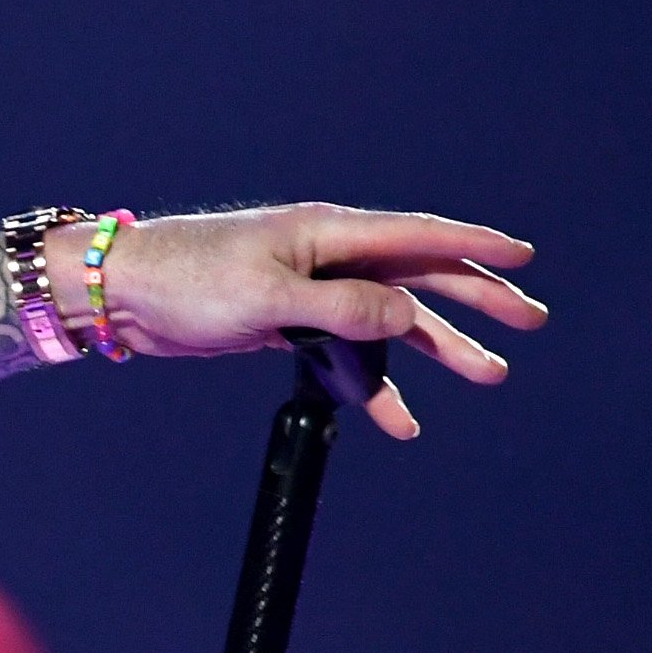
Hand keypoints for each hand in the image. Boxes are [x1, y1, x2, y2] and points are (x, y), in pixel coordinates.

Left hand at [74, 204, 544, 439]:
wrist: (121, 296)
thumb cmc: (187, 280)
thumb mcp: (267, 296)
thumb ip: (341, 305)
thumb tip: (405, 315)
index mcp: (327, 232)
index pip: (418, 236)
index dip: (474, 247)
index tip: (525, 259)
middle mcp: (327, 256)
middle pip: (418, 278)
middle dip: (475, 300)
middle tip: (530, 323)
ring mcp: (309, 291)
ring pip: (389, 321)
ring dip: (436, 349)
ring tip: (490, 375)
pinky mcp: (287, 324)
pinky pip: (347, 353)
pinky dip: (373, 384)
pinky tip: (399, 420)